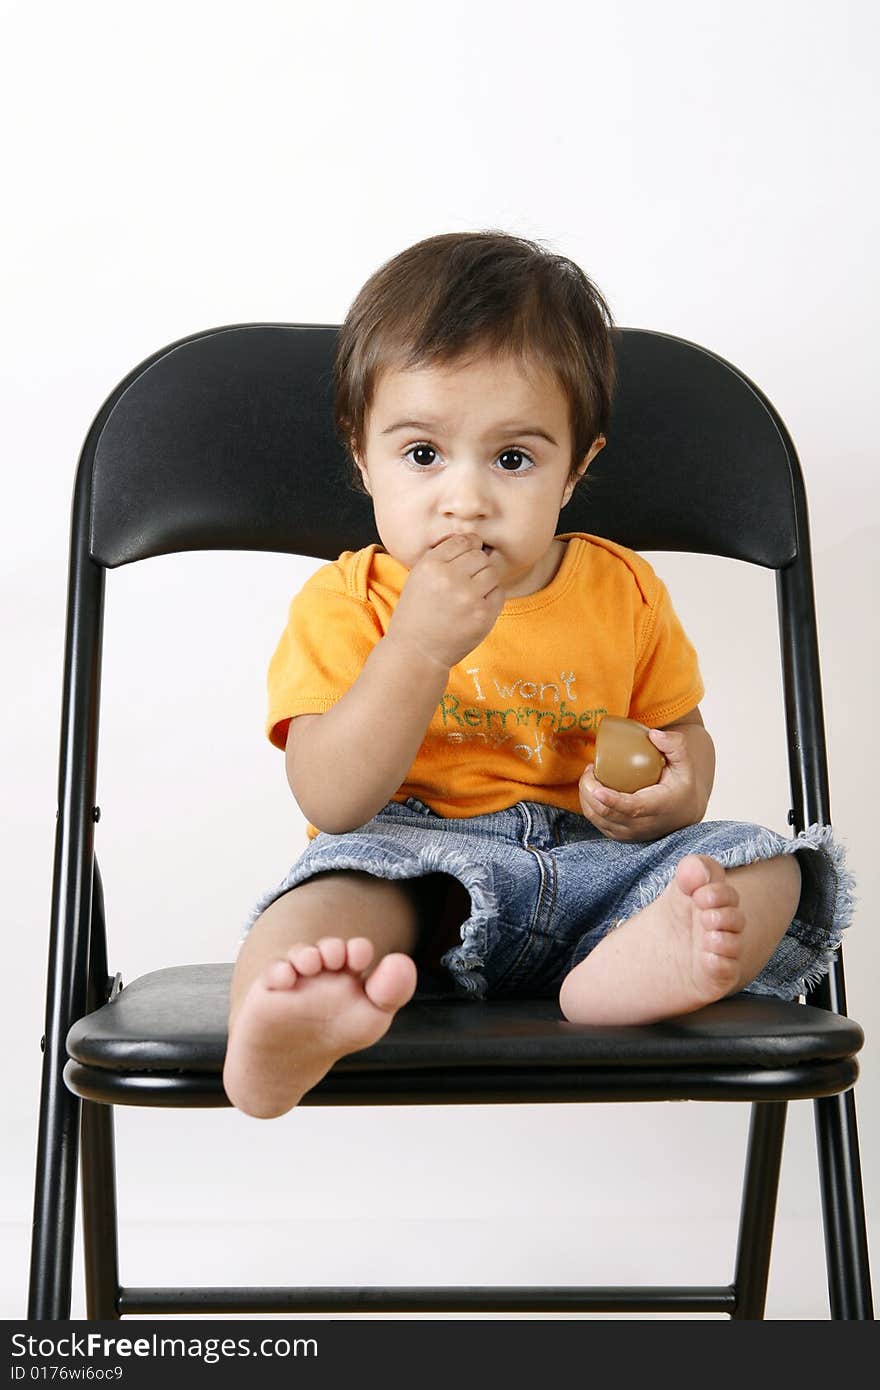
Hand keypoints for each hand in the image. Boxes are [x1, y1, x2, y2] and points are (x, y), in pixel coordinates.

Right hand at [387, 534, 505, 669]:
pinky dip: (491, 597)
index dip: (468, 547)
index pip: (464, 540)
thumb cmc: (417, 613)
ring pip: (492, 572)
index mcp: (431, 565)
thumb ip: (443, 557)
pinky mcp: (483, 615)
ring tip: (470, 594)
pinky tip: (475, 606)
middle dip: (476, 566)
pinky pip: (499, 593)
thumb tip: (475, 541)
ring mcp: (469, 597)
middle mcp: (450, 578)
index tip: (465, 559)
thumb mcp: (419, 577)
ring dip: (485, 580)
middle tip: (466, 581)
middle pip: (480, 556)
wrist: (416, 651)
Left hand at [578, 726, 703, 841]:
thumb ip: (675, 745)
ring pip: (597, 818)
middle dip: (589, 790)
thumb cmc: (681, 784)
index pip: (632, 809)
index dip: (612, 800)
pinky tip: (591, 788)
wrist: (683, 812)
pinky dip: (588, 804)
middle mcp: (642, 826)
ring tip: (589, 775)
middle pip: (606, 813)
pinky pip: (595, 821)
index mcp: (658, 808)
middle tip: (589, 768)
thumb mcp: (685, 763)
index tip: (597, 789)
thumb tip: (653, 735)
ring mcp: (629, 833)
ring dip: (585, 796)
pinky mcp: (619, 835)